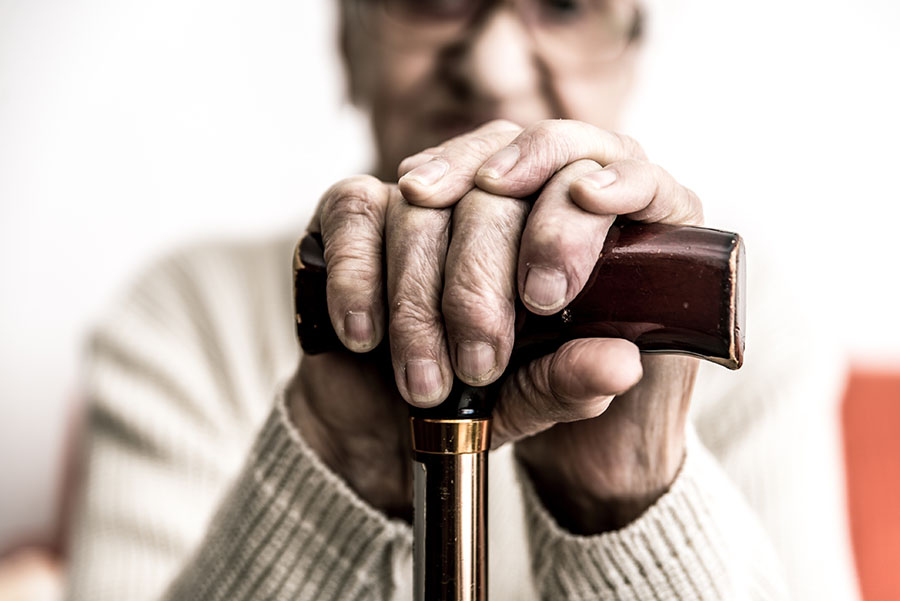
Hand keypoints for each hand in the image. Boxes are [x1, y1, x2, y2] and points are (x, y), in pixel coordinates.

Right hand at [290, 119, 702, 531]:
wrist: (391, 419)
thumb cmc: (482, 399)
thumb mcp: (534, 400)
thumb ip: (573, 380)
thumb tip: (620, 364)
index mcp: (583, 223)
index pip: (602, 172)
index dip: (571, 223)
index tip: (545, 292)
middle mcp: (513, 187)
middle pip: (501, 190)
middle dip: (481, 283)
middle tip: (479, 361)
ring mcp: (432, 189)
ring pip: (425, 204)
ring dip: (419, 301)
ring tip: (426, 382)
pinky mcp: (362, 204)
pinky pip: (356, 208)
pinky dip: (358, 274)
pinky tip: (366, 333)